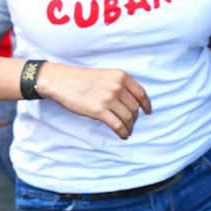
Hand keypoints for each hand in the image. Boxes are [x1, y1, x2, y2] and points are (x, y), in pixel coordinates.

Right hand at [36, 62, 151, 139]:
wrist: (63, 81)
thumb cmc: (83, 79)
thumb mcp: (107, 75)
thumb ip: (120, 85)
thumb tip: (132, 103)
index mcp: (121, 76)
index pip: (141, 93)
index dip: (146, 104)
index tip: (148, 111)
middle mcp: (117, 86)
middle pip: (134, 107)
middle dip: (134, 118)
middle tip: (131, 123)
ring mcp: (108, 98)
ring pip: (128, 118)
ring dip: (129, 127)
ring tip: (127, 131)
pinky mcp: (99, 111)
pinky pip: (117, 125)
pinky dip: (123, 132)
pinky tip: (123, 135)